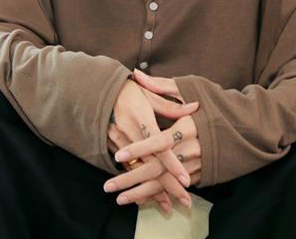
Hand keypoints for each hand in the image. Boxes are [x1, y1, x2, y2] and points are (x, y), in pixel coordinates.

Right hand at [105, 76, 198, 209]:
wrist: (99, 91)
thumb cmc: (129, 90)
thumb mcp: (149, 93)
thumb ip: (171, 105)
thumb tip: (196, 107)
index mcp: (142, 117)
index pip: (160, 145)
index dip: (173, 164)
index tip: (186, 180)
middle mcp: (130, 132)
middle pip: (151, 164)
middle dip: (168, 185)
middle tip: (184, 201)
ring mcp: (120, 141)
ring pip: (138, 171)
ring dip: (152, 190)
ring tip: (167, 206)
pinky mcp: (113, 147)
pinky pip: (127, 169)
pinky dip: (136, 184)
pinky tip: (145, 197)